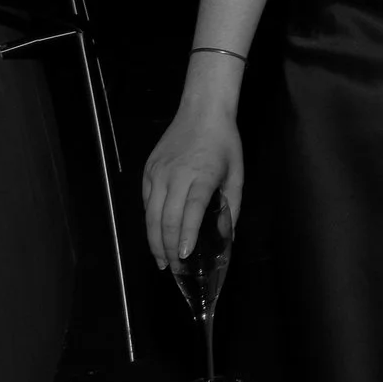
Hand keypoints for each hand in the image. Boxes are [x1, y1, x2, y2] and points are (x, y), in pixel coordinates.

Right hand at [142, 103, 241, 268]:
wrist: (202, 112)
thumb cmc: (224, 143)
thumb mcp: (237, 173)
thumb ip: (232, 207)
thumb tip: (227, 237)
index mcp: (203, 174)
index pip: (190, 210)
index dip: (186, 235)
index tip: (184, 256)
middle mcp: (176, 174)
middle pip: (166, 218)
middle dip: (168, 248)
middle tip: (174, 269)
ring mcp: (159, 172)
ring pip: (151, 214)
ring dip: (154, 241)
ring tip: (162, 261)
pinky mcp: (148, 170)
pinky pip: (146, 202)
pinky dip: (150, 222)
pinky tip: (156, 235)